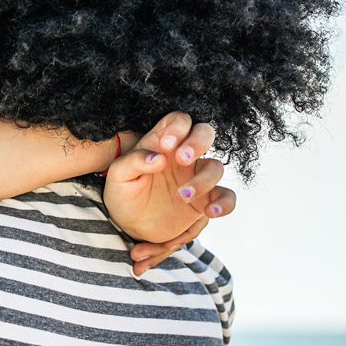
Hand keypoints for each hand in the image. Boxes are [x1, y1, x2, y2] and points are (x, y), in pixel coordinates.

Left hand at [104, 112, 236, 275]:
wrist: (130, 224)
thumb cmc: (124, 192)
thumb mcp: (119, 175)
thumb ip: (134, 161)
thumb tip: (159, 157)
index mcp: (161, 143)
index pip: (178, 121)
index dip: (177, 127)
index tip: (165, 145)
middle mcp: (182, 156)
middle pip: (204, 133)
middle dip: (198, 142)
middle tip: (182, 158)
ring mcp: (196, 176)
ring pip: (216, 167)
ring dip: (203, 180)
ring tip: (181, 195)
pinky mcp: (205, 199)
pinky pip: (226, 196)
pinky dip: (224, 204)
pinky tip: (211, 211)